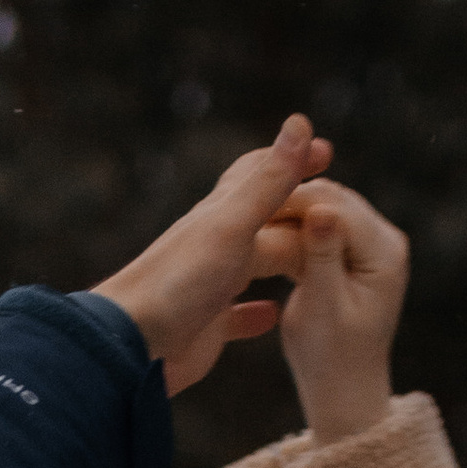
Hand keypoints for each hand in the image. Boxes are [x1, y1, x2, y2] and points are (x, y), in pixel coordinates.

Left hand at [91, 115, 335, 396]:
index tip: (326, 150)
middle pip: (263, 219)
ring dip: (281, 257)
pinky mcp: (206, 327)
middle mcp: (215, 245)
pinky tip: (274, 315)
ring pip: (253, 264)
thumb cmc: (179, 282)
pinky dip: (257, 313)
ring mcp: (210, 286)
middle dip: (296, 211)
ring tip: (314, 258)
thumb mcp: (232, 226)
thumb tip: (299, 122)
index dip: (291, 158)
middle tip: (335, 210)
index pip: (258, 173)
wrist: (131, 345)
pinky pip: (236, 316)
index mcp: (220, 215)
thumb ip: (268, 181)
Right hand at [255, 181, 411, 444]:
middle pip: (331, 198)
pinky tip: (262, 235)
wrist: (343, 387)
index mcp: (384, 253)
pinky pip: (318, 224)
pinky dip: (291, 228)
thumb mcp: (323, 309)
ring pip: (322, 207)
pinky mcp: (352, 249)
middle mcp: (385, 239)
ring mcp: (371, 242)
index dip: (291, 200)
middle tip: (242, 208)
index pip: (334, 205)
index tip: (248, 208)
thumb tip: (320, 211)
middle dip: (288, 201)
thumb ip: (322, 258)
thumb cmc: (331, 358)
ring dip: (286, 213)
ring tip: (247, 222)